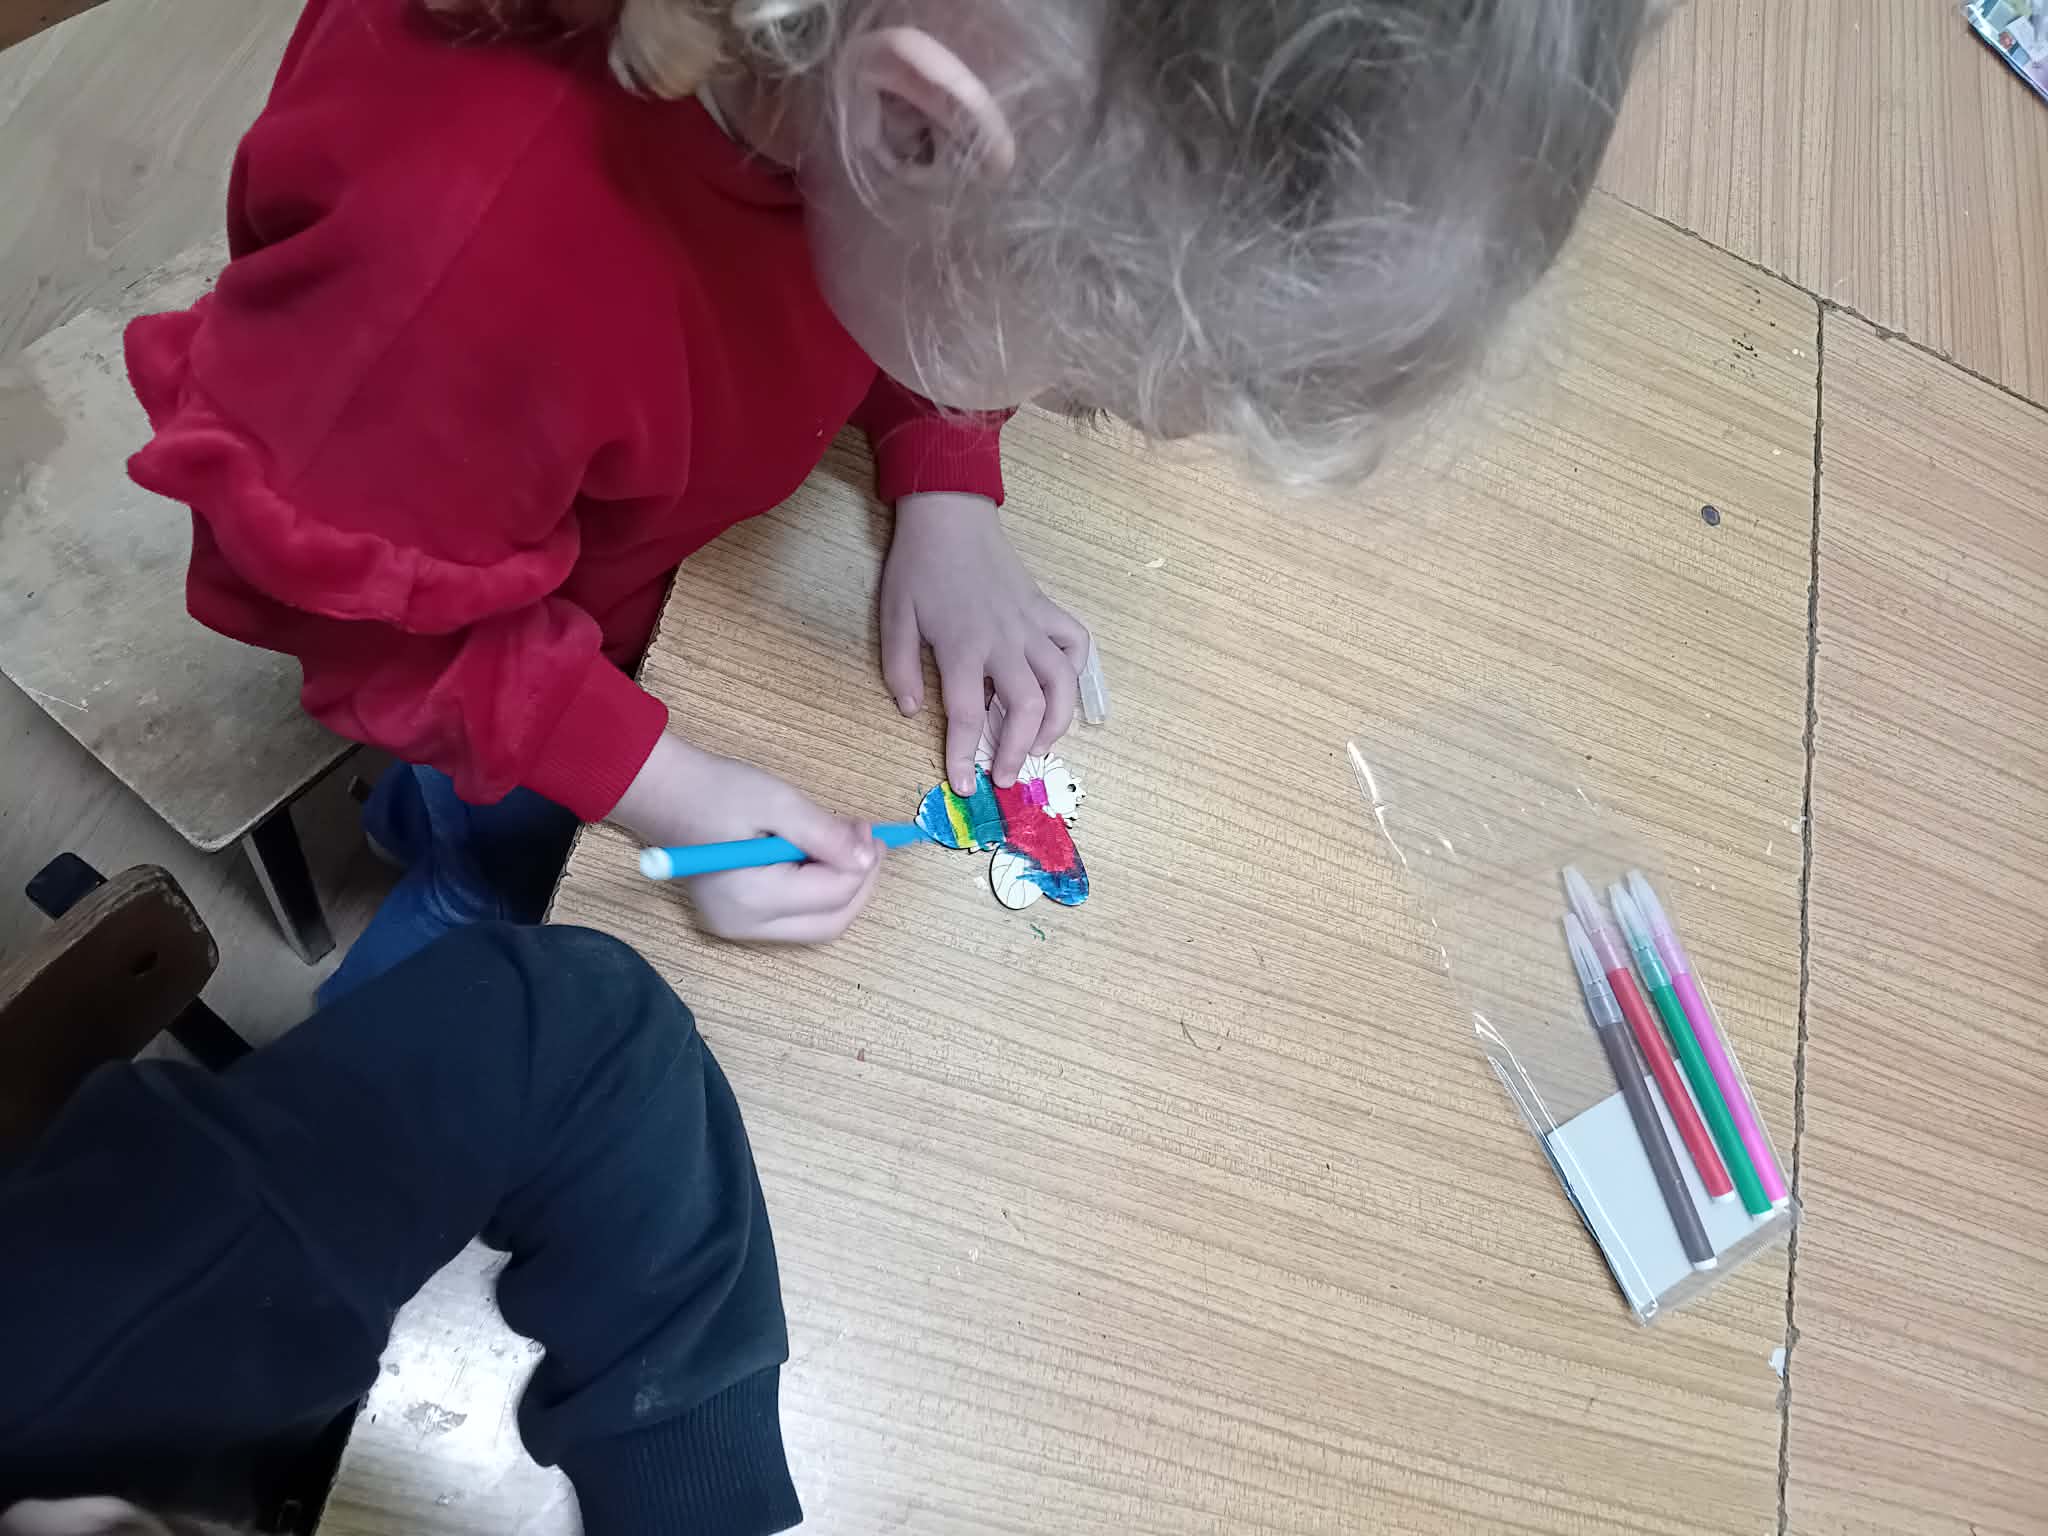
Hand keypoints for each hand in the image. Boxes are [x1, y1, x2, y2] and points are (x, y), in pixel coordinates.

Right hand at [610, 733, 882, 942]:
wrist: (665, 794)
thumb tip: (866, 859)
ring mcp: (739, 929)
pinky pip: (797, 918)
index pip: (833, 894)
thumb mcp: (778, 802)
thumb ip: (824, 834)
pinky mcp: (739, 922)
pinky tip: (820, 859)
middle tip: (869, 843)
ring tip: (846, 847)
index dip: (862, 863)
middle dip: (860, 883)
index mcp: (752, 898)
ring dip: (843, 889)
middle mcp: (745, 926)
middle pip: (831, 922)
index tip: (868, 828)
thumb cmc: (716, 792)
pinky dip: (819, 893)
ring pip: (818, 925)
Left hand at [881, 492, 1089, 793]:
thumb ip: (900, 667)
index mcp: (961, 647)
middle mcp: (1003, 641)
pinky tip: (1060, 688)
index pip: (966, 716)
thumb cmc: (917, 566)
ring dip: (1057, 722)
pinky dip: (1075, 669)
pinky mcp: (1045, 608)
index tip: (964, 786)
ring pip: (1061, 682)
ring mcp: (1030, 624)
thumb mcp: (893, 617)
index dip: (965, 757)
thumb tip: (910, 710)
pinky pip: (1074, 642)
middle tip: (1005, 777)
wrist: (949, 514)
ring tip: (1041, 747)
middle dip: (1018, 751)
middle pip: (1025, 708)